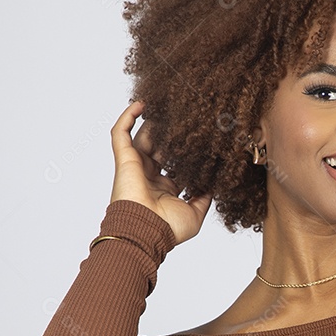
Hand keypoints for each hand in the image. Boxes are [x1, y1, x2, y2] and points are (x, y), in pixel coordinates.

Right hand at [109, 101, 211, 243]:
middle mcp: (149, 175)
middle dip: (169, 131)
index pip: (175, 162)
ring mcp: (135, 166)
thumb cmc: (168, 228)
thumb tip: (215, 186)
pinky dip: (128, 117)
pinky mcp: (124, 159)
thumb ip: (204, 198)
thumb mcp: (195, 214)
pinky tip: (140, 103)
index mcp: (164, 188)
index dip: (185, 150)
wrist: (145, 231)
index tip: (199, 136)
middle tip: (183, 115)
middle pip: (159, 146)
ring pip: (142, 136)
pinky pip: (120, 133)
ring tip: (164, 104)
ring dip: (151, 120)